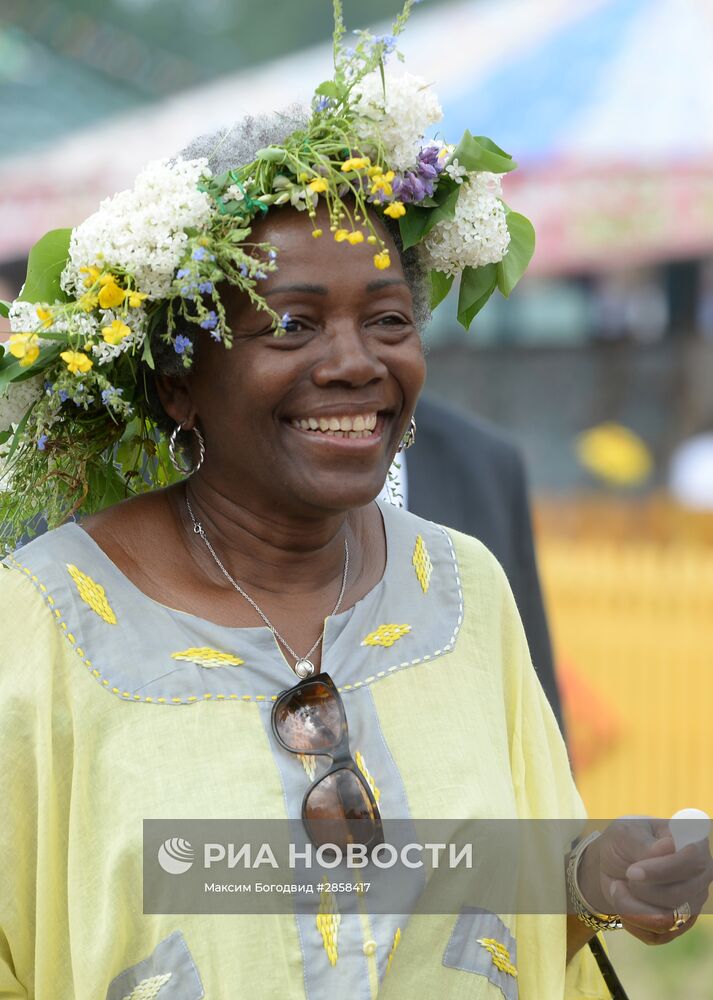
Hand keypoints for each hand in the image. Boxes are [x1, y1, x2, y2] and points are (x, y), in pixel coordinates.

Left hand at [577, 817, 712, 944]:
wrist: (613, 865)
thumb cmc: (624, 842)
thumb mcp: (626, 833)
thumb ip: (645, 842)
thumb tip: (669, 846)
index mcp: (693, 845)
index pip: (693, 861)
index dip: (663, 870)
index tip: (632, 871)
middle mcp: (700, 877)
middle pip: (679, 896)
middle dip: (643, 890)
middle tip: (626, 875)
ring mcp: (692, 904)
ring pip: (667, 920)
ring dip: (632, 905)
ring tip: (620, 887)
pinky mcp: (679, 925)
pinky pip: (657, 935)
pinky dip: (632, 920)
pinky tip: (625, 902)